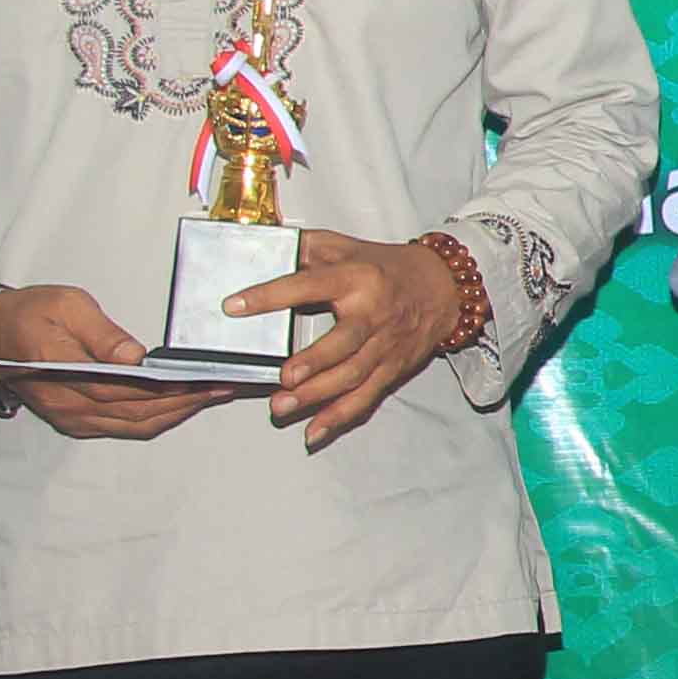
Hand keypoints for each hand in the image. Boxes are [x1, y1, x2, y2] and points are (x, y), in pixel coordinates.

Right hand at [0, 284, 224, 439]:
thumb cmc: (29, 313)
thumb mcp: (66, 305)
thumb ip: (103, 333)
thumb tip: (136, 357)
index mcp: (62, 369)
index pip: (126, 389)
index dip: (170, 389)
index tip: (207, 381)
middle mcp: (67, 402)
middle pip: (137, 412)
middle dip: (185, 402)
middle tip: (224, 388)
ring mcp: (70, 417)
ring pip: (133, 425)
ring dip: (175, 414)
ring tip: (212, 396)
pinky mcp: (74, 421)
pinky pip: (122, 427)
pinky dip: (155, 419)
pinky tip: (180, 405)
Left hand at [241, 229, 462, 449]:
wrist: (443, 287)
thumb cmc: (387, 267)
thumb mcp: (347, 246)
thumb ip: (307, 247)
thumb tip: (263, 248)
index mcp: (357, 278)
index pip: (310, 286)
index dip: (272, 295)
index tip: (234, 305)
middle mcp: (374, 314)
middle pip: (345, 343)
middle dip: (315, 362)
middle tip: (283, 377)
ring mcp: (385, 345)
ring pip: (353, 375)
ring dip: (317, 395)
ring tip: (281, 406)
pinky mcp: (392, 369)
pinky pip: (366, 397)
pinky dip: (339, 417)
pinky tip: (313, 431)